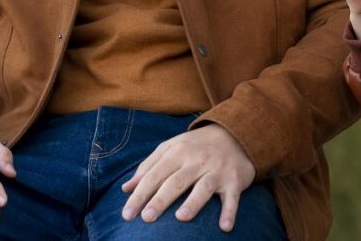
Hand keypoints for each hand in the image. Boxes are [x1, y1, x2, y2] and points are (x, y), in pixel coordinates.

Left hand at [121, 124, 255, 231]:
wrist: (234, 133)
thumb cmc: (195, 146)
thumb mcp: (170, 148)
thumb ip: (148, 167)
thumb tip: (126, 188)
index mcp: (177, 152)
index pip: (154, 175)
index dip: (140, 194)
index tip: (127, 214)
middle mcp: (196, 161)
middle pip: (176, 182)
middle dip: (161, 200)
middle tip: (146, 218)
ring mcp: (216, 170)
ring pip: (203, 187)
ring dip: (193, 203)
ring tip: (181, 218)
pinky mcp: (234, 180)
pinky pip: (232, 197)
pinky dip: (230, 211)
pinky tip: (224, 227)